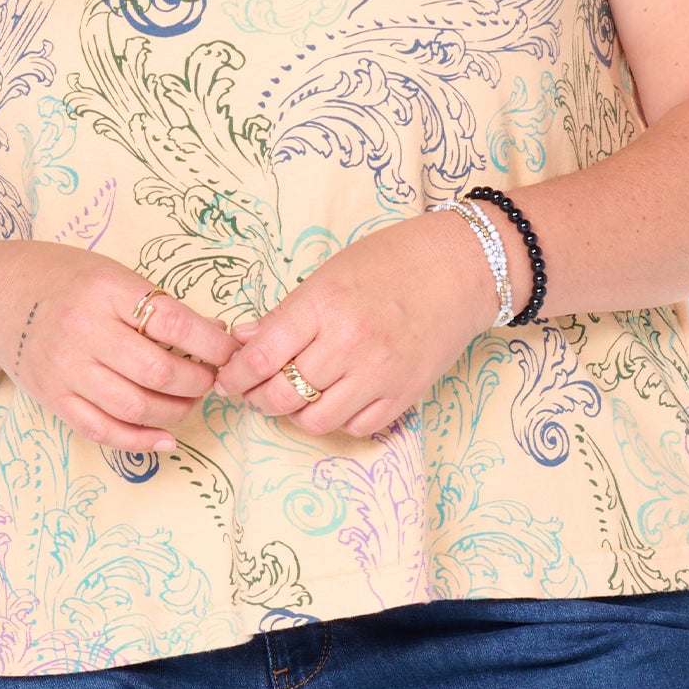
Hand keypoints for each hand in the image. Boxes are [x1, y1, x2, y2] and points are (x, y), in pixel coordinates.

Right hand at [0, 245, 240, 452]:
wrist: (1, 298)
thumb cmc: (69, 281)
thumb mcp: (114, 275)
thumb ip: (158, 306)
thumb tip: (215, 336)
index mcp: (106, 291)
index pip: (172, 324)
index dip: (211, 345)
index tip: (230, 353)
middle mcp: (83, 331)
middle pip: (157, 372)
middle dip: (197, 383)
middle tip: (211, 380)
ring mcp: (65, 369)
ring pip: (134, 407)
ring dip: (175, 412)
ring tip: (190, 402)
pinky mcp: (53, 398)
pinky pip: (102, 430)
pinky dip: (140, 441)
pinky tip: (166, 438)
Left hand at [212, 209, 503, 438]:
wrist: (461, 269)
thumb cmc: (392, 261)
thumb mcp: (329, 273)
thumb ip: (286, 313)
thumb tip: (242, 339)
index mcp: (324, 304)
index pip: (262, 356)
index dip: (235, 375)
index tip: (227, 379)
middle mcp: (349, 343)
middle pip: (282, 395)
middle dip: (258, 398)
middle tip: (253, 390)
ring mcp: (379, 374)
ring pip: (315, 420)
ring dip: (295, 413)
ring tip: (293, 396)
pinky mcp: (404, 395)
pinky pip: (355, 427)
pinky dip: (337, 419)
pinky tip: (334, 398)